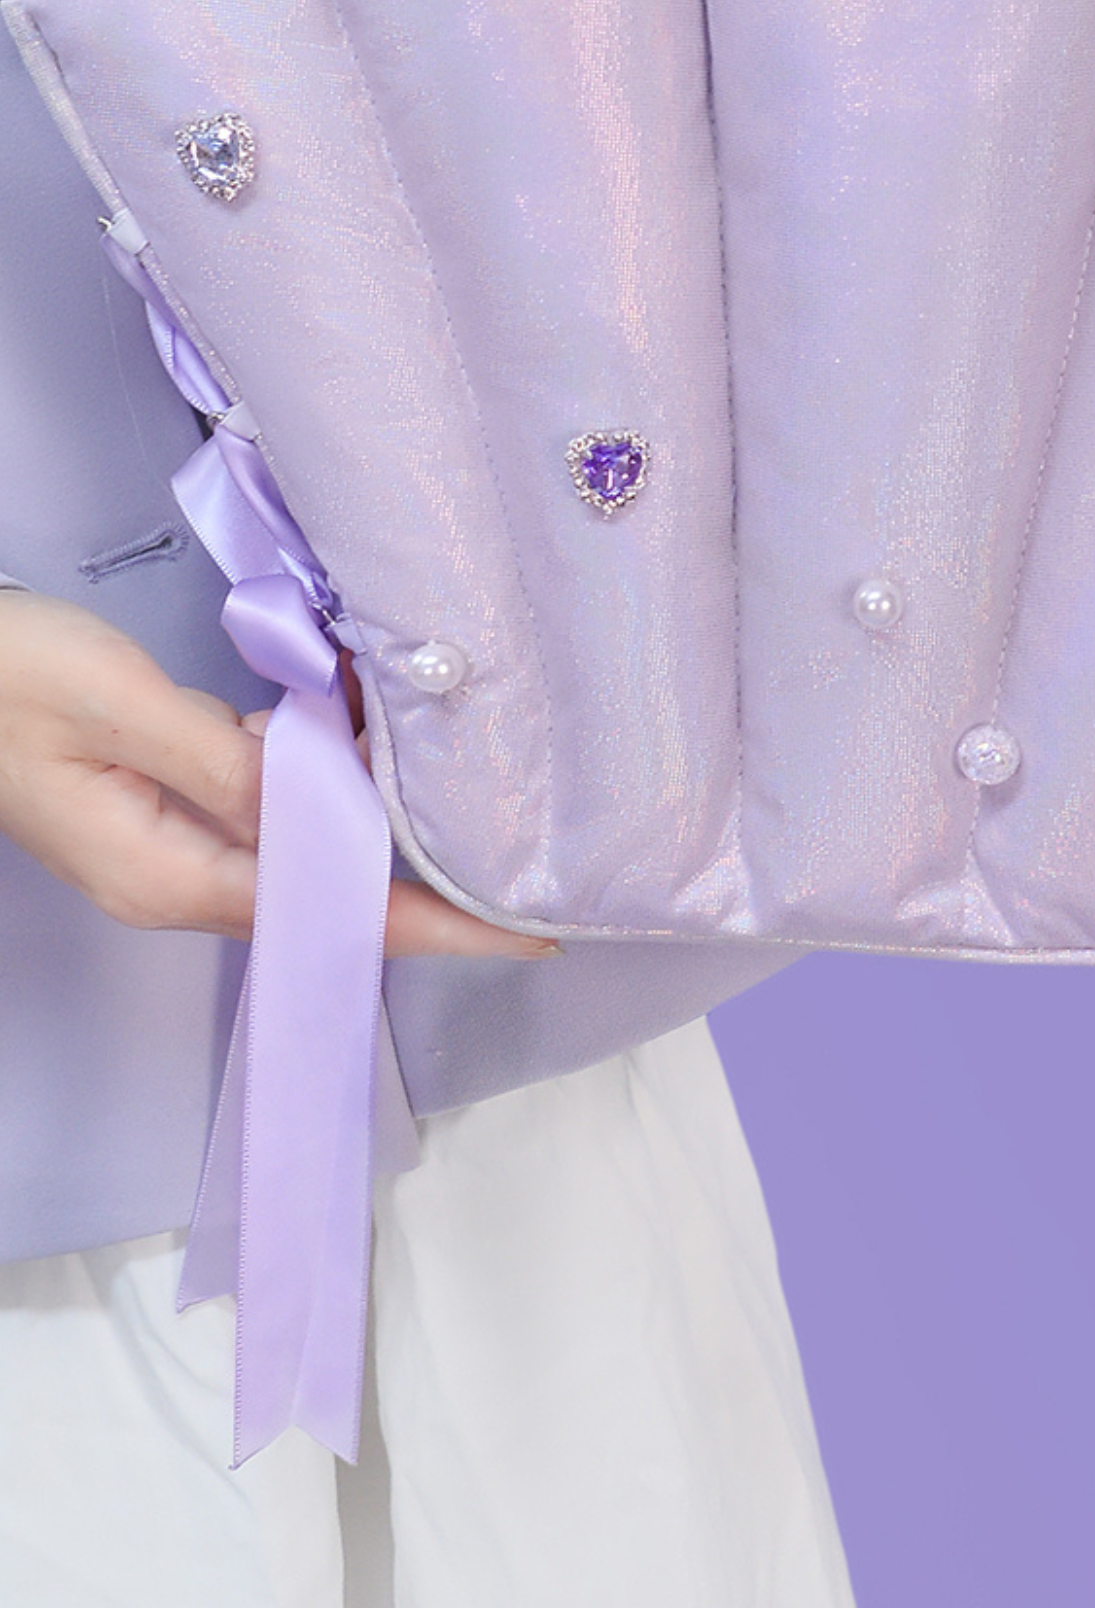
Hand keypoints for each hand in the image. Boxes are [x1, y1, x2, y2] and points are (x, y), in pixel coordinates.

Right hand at [0, 590, 552, 957]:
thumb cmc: (3, 678)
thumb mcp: (120, 706)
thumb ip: (228, 759)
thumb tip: (328, 801)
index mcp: (172, 874)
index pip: (333, 912)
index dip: (438, 922)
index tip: (528, 929)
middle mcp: (180, 879)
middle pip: (332, 886)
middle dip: (428, 866)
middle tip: (529, 834)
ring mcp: (172, 846)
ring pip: (305, 842)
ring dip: (375, 807)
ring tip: (464, 776)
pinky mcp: (166, 805)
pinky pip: (269, 804)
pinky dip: (322, 771)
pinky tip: (358, 725)